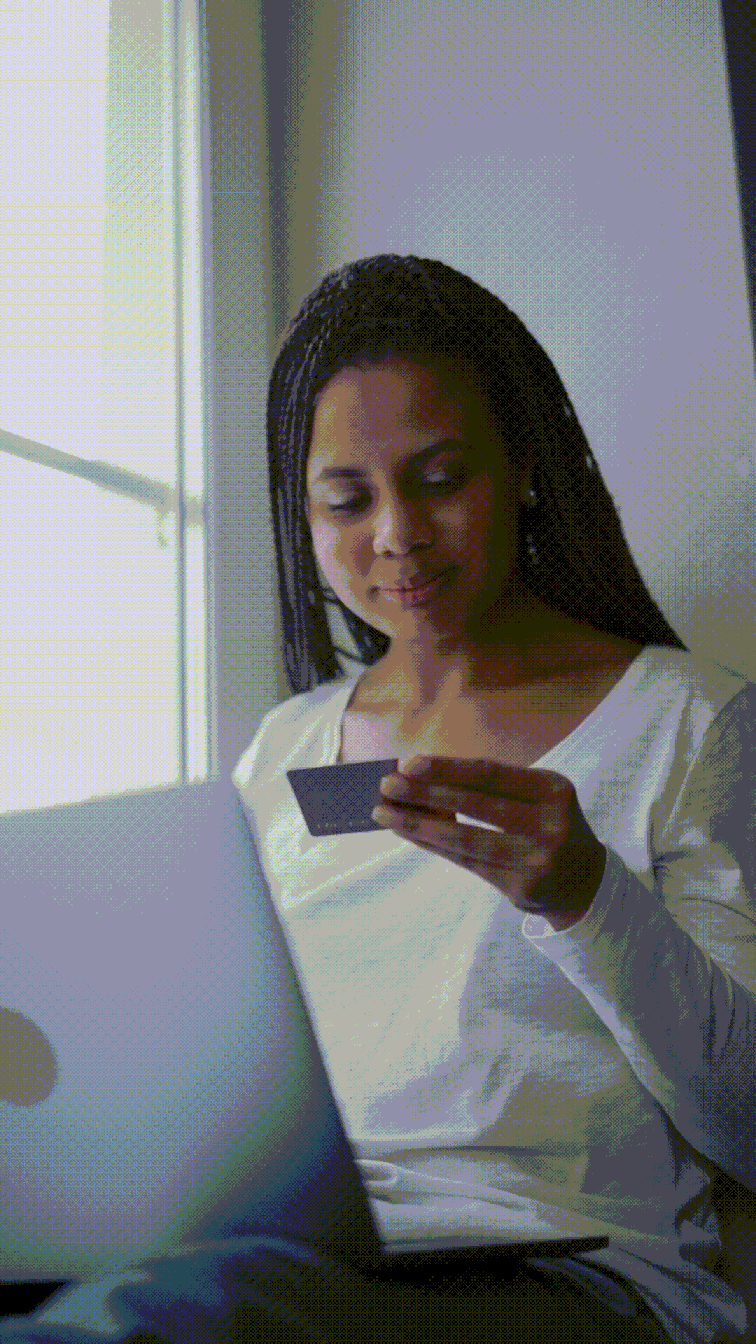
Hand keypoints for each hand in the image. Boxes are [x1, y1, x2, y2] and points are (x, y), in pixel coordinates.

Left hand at [372, 756, 606, 927]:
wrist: (584, 883)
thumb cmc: (547, 825)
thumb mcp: (537, 796)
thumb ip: (491, 788)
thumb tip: (422, 779)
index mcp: (553, 789)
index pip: (490, 774)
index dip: (447, 768)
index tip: (410, 763)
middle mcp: (549, 823)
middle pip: (474, 805)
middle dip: (424, 794)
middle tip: (387, 785)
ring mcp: (537, 859)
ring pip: (464, 839)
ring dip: (418, 825)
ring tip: (385, 813)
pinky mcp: (521, 888)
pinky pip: (465, 863)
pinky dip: (433, 846)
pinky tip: (409, 834)